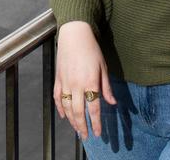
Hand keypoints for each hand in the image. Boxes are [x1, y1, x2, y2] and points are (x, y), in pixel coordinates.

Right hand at [54, 21, 116, 139]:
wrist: (74, 34)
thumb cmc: (91, 49)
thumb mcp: (103, 67)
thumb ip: (106, 87)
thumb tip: (112, 102)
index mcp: (90, 82)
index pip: (94, 108)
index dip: (96, 123)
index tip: (98, 133)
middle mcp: (76, 84)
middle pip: (79, 112)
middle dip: (82, 126)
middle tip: (86, 136)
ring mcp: (65, 82)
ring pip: (67, 107)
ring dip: (72, 120)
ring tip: (77, 129)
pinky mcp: (58, 78)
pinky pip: (57, 97)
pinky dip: (60, 108)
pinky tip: (64, 115)